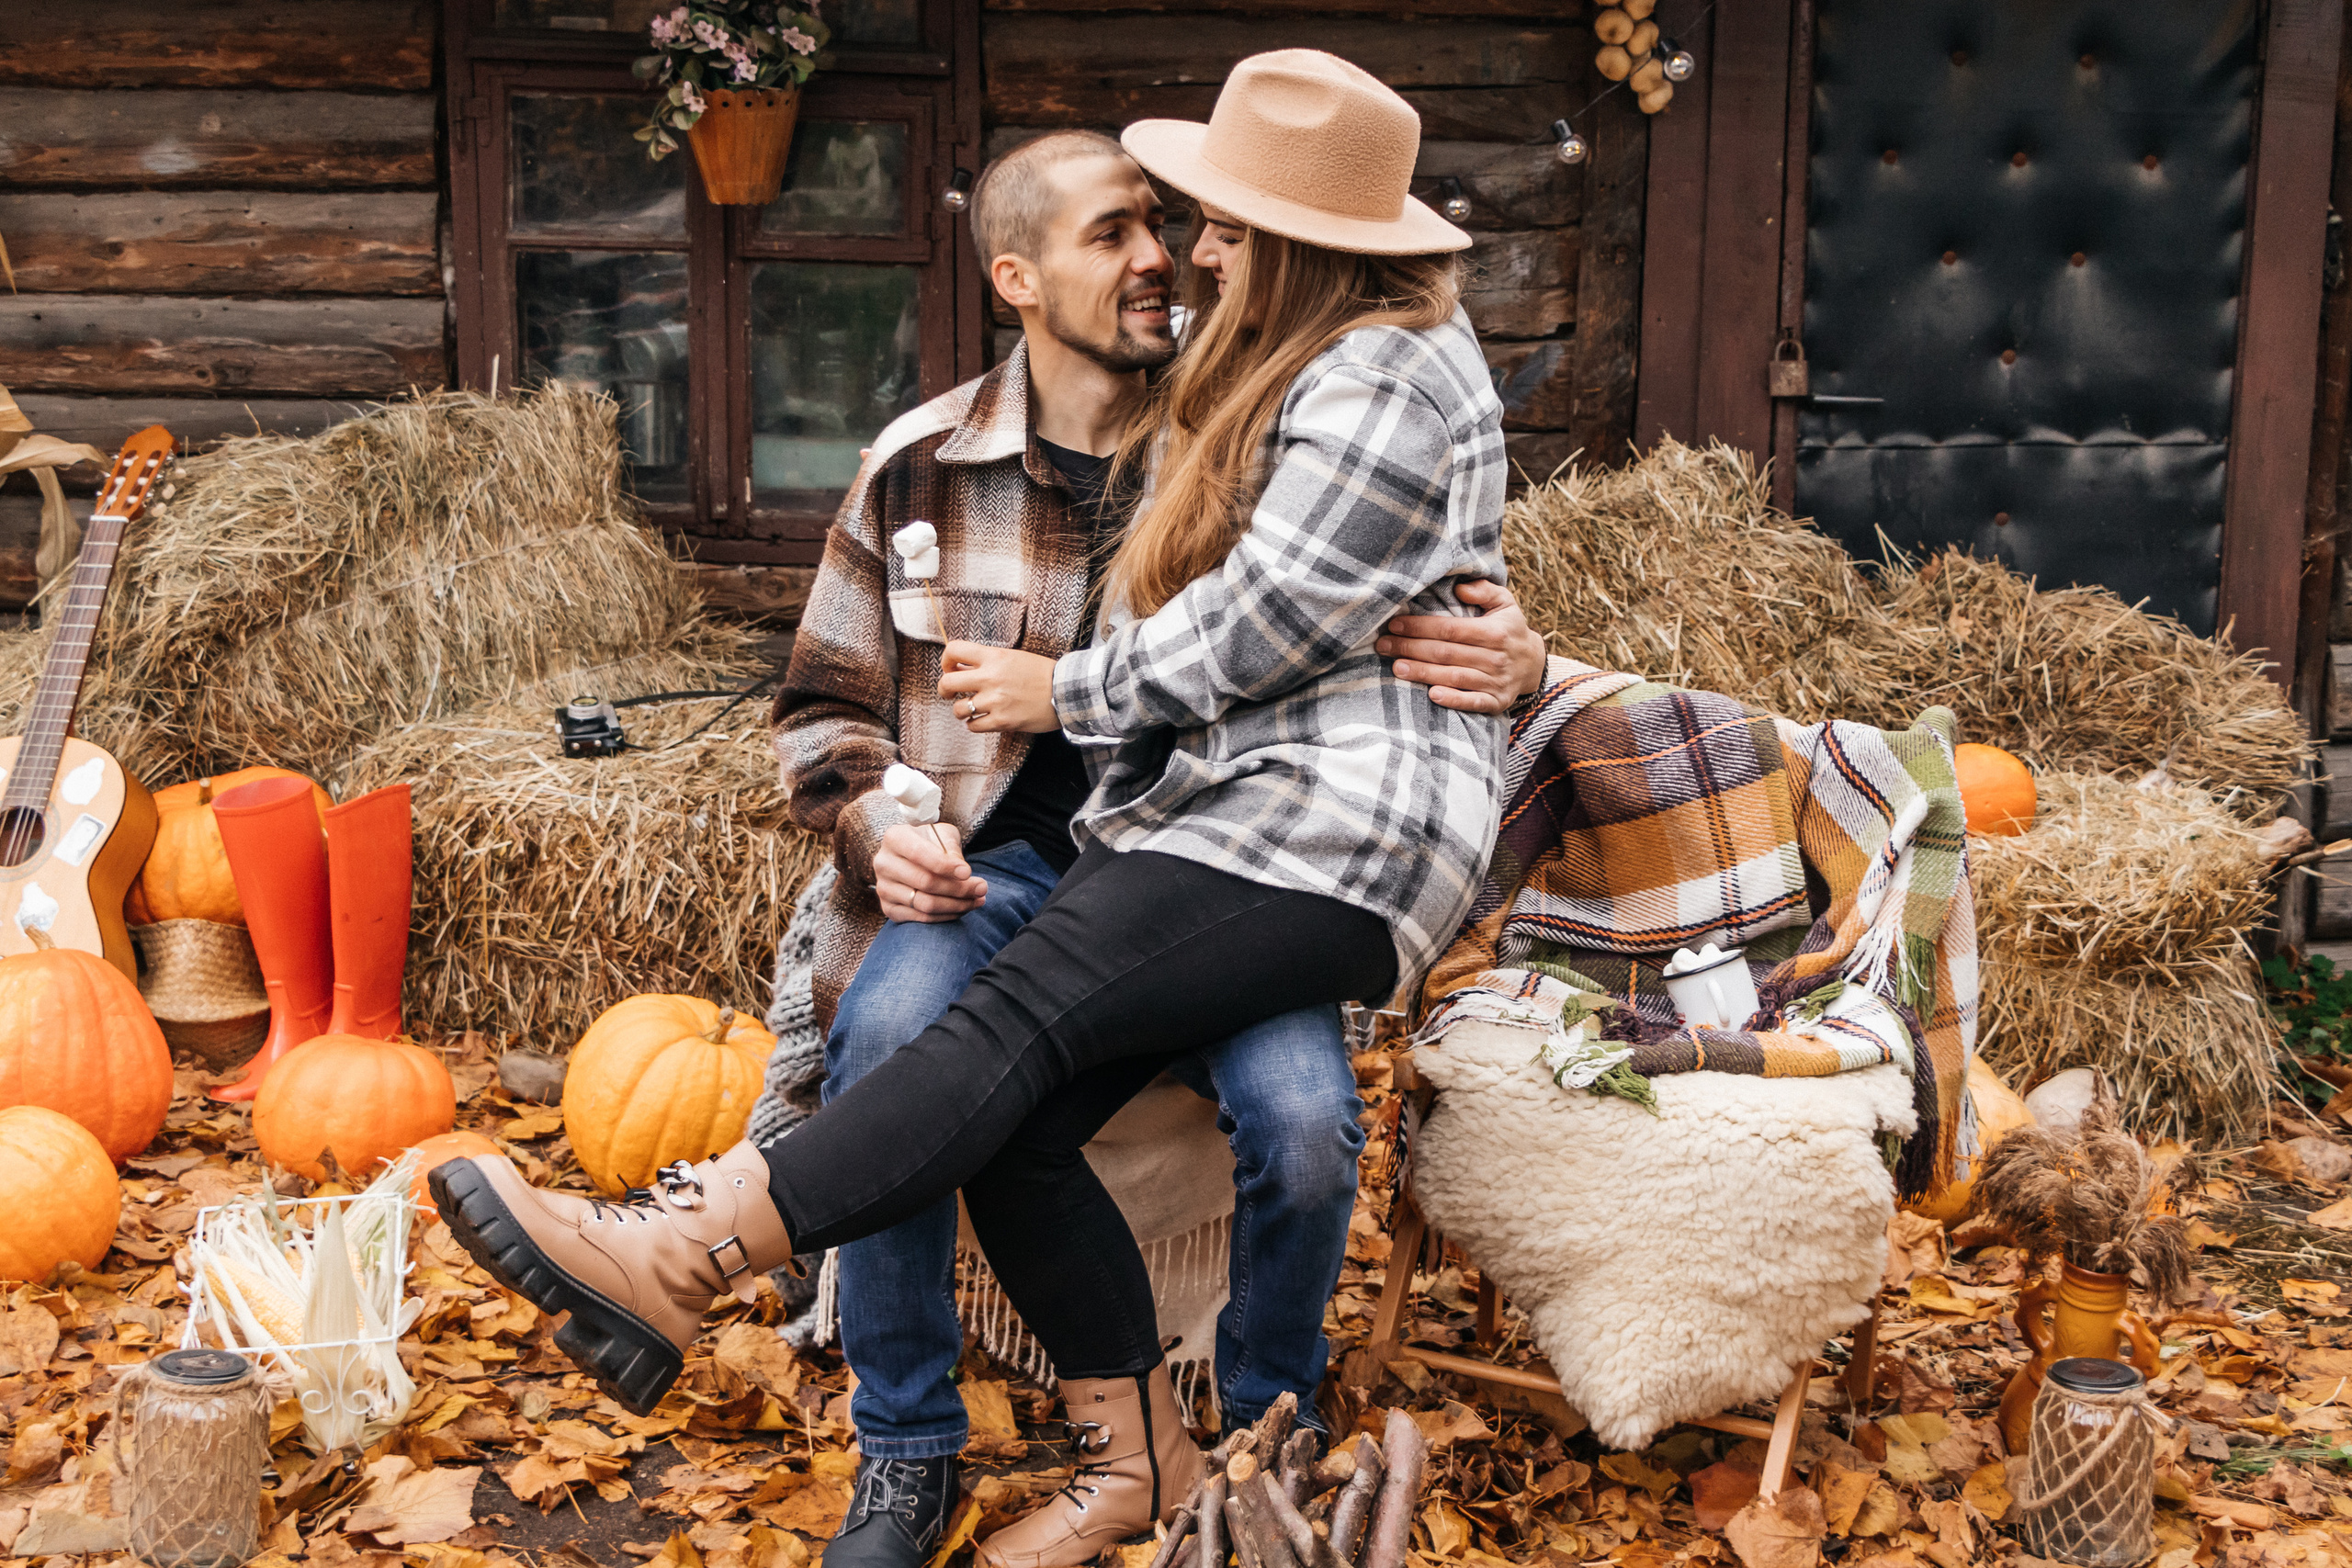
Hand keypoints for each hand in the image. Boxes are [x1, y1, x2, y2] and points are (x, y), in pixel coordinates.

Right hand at [874, 821, 985, 921]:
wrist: (911, 856)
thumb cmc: (931, 842)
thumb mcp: (943, 834)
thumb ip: (951, 848)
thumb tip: (962, 874)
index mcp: (894, 838)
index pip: (920, 854)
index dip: (946, 866)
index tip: (968, 872)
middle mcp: (884, 863)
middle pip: (925, 882)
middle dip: (959, 888)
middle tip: (982, 888)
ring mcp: (884, 888)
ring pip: (925, 904)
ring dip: (957, 905)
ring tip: (978, 899)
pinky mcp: (889, 908)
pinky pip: (921, 918)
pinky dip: (946, 916)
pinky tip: (963, 908)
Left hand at [938, 642, 1060, 732]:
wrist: (1065, 692)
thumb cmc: (1041, 673)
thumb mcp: (1013, 657)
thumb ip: (987, 661)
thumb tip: (960, 667)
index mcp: (994, 657)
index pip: (954, 650)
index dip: (946, 661)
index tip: (950, 669)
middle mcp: (991, 677)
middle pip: (948, 682)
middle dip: (945, 689)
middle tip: (950, 693)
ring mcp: (996, 701)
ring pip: (958, 709)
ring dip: (961, 710)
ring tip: (971, 709)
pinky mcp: (1002, 721)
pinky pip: (973, 726)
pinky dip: (974, 725)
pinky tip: (983, 720)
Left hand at [1377, 579, 1548, 712]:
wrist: (1533, 663)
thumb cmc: (1509, 629)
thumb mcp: (1505, 603)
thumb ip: (1485, 590)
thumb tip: (1460, 588)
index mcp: (1494, 632)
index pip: (1450, 629)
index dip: (1420, 626)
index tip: (1394, 624)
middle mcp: (1495, 657)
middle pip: (1446, 653)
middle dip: (1411, 648)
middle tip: (1383, 646)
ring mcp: (1496, 682)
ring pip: (1454, 677)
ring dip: (1423, 673)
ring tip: (1396, 668)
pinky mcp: (1496, 702)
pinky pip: (1473, 702)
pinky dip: (1453, 700)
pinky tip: (1432, 696)